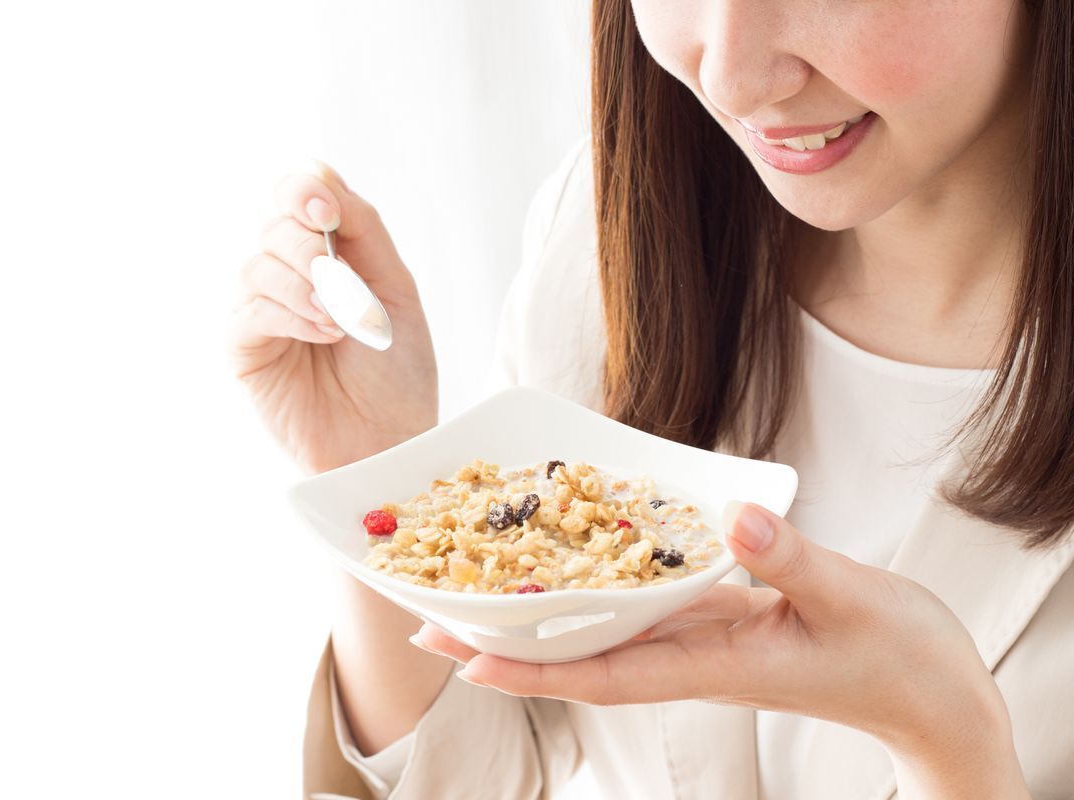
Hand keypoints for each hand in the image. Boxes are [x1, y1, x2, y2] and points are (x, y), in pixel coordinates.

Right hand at [231, 161, 437, 473]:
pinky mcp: (245, 349)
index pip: (296, 195)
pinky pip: (249, 311)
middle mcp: (290, 276)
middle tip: (339, 279)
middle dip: (308, 245)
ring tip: (340, 321)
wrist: (392, 439)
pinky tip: (322, 335)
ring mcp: (263, 311)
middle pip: (274, 224)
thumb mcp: (396, 289)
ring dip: (303, 285)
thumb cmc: (397, 372)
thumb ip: (363, 229)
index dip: (304, 190)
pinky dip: (288, 315)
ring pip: (257, 264)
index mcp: (329, 255)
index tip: (327, 209)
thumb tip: (321, 174)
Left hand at [412, 502, 1028, 796]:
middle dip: (505, 647)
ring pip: (603, 634)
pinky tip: (568, 568)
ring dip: (537, 622)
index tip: (466, 659)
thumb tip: (732, 521)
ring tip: (470, 599)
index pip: (603, 673)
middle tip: (429, 626)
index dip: (531, 667)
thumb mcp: (851, 600)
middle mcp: (693, 657)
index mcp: (714, 664)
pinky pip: (644, 609)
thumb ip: (791, 562)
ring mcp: (702, 641)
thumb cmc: (899, 657)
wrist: (930, 692)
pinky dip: (597, 592)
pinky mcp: (720, 621)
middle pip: (580, 657)